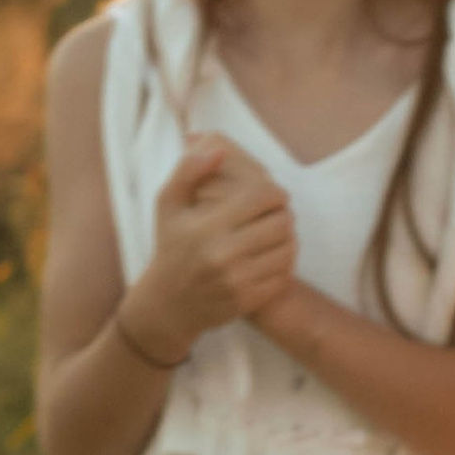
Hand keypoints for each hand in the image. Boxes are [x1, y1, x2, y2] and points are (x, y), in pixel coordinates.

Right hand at [124, 138, 299, 358]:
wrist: (166, 306)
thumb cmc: (170, 247)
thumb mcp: (168, 204)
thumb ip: (188, 170)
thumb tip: (217, 148)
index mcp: (206, 227)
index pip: (263, 196)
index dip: (274, 190)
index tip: (270, 194)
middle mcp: (222, 255)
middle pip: (281, 222)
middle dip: (283, 213)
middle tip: (276, 213)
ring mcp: (237, 281)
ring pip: (287, 248)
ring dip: (287, 237)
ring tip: (276, 233)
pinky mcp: (247, 301)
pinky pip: (284, 275)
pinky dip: (284, 263)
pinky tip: (272, 256)